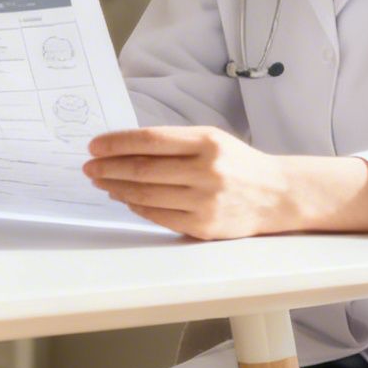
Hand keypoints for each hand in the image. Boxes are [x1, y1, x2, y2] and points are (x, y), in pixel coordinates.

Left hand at [84, 127, 294, 239]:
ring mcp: (205, 201)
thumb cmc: (239, 164)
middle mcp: (207, 171)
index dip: (117, 143)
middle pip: (143, 170)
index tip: (95, 146)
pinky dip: (137, 207)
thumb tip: (124, 149)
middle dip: (109, 168)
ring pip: (147, 195)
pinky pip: (159, 217)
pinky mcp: (204, 226)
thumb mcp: (211, 140)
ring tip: (101, 182)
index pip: (150, 140)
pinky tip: (125, 199)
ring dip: (117, 189)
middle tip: (89, 167)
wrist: (277, 194)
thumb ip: (174, 143)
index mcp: (207, 142)